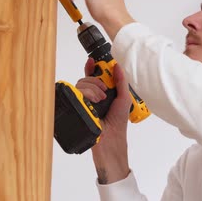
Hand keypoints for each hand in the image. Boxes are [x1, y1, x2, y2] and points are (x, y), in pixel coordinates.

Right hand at [75, 58, 131, 183]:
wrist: (110, 139)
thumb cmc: (118, 123)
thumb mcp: (124, 99)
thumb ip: (121, 81)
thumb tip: (117, 65)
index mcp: (102, 93)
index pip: (94, 77)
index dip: (92, 68)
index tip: (93, 61)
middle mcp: (92, 96)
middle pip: (86, 78)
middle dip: (96, 81)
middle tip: (105, 91)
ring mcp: (84, 102)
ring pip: (81, 84)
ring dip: (94, 89)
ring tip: (101, 100)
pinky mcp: (77, 106)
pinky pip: (77, 93)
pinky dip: (87, 94)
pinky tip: (94, 101)